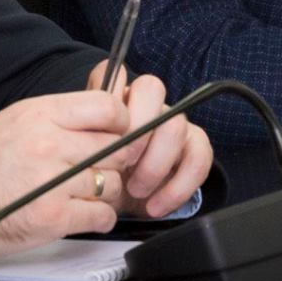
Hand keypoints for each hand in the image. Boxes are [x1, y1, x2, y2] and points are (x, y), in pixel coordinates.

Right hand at [0, 88, 133, 267]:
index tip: (117, 135)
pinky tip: (83, 216)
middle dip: (114, 162)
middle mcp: (50, 143)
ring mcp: (53, 182)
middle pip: (116, 148)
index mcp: (41, 114)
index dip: (121, 123)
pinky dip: (98, 219)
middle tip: (100, 170)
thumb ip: (58, 118)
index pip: (107, 108)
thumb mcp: (15, 121)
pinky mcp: (53, 217)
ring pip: (111, 183)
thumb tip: (102, 118)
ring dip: (104, 193)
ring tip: (84, 195)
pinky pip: (101, 215)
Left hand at [87, 63, 212, 218]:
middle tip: (122, 164)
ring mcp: (172, 121)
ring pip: (175, 124)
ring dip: (155, 165)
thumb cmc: (99, 177)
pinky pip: (199, 156)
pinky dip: (178, 186)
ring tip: (136, 191)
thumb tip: (82, 140)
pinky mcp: (194, 145)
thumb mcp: (82, 164)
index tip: (103, 134)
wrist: (121, 205)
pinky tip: (157, 206)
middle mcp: (146, 104)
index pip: (115, 74)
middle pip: (152, 88)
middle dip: (136, 131)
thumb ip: (82, 145)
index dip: (110, 97)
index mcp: (115, 100)